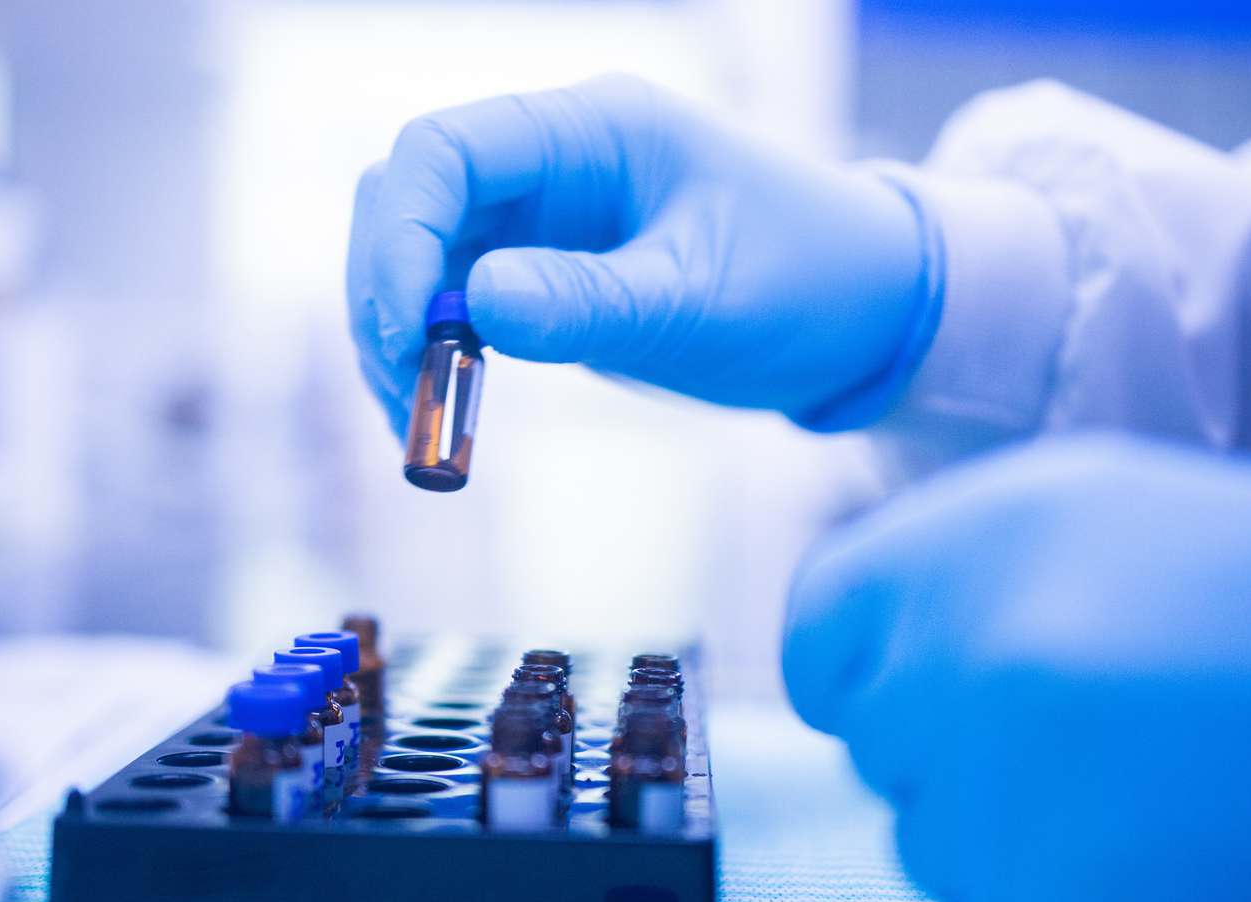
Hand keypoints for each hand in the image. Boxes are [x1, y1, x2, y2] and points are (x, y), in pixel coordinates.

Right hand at [346, 74, 938, 435]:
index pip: (446, 150)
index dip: (402, 237)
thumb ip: (589, 302)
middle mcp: (554, 159)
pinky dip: (431, 359)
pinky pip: (455, 305)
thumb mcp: (702, 300)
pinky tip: (440, 416)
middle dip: (384, 292)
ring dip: (396, 336)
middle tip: (403, 392)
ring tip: (420, 425)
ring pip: (419, 257)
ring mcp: (542, 215)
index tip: (408, 333)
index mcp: (595, 127)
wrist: (866, 314)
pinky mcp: (544, 272)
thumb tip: (474, 307)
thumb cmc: (810, 281)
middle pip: (408, 197)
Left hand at [782, 436, 1250, 901]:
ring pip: (933, 853)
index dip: (872, 667)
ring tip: (1170, 817)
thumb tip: (881, 662)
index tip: (929, 694)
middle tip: (1111, 750)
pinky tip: (1167, 898)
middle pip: (884, 747)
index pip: (824, 628)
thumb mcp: (1133, 523)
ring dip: (1018, 847)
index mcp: (976, 540)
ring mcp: (990, 817)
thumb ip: (978, 579)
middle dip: (966, 752)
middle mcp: (956, 667)